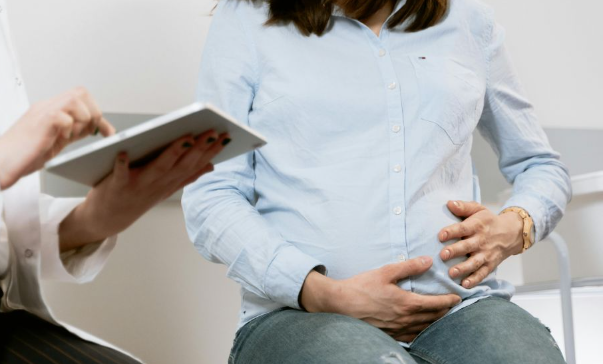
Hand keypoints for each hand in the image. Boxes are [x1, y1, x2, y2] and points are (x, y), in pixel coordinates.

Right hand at [0, 87, 113, 188]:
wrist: (0, 163)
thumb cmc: (24, 154)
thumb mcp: (57, 140)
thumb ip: (74, 131)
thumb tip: (95, 128)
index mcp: (52, 109)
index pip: (82, 98)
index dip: (98, 113)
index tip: (107, 133)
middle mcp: (47, 106)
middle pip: (81, 92)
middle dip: (93, 113)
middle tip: (88, 132)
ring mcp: (42, 112)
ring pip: (76, 100)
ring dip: (83, 120)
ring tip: (73, 135)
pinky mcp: (40, 122)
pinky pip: (64, 116)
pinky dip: (69, 128)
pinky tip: (61, 138)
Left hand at [59, 130, 229, 250]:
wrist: (106, 220)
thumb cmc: (136, 198)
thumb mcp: (165, 189)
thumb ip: (186, 177)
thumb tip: (211, 165)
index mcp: (170, 183)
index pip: (195, 165)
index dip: (211, 152)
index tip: (226, 137)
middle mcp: (158, 185)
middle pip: (182, 164)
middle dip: (199, 148)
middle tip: (213, 131)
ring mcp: (138, 186)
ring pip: (159, 168)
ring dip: (173, 153)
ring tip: (187, 137)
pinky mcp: (116, 186)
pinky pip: (119, 175)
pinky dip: (121, 164)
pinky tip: (123, 151)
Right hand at [300, 257, 461, 341]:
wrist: (340, 304)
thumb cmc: (361, 286)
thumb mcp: (385, 272)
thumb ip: (408, 267)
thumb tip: (428, 261)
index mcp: (406, 303)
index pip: (436, 304)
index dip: (449, 301)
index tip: (458, 297)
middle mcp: (405, 319)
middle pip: (433, 318)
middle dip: (445, 311)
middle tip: (453, 305)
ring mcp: (397, 329)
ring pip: (424, 328)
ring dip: (435, 322)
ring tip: (441, 316)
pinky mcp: (389, 334)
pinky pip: (411, 336)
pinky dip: (421, 331)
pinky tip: (421, 328)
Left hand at [438, 200, 523, 288]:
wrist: (511, 233)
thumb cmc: (488, 221)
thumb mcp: (478, 209)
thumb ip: (463, 207)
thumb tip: (449, 203)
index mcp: (477, 225)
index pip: (463, 228)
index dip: (452, 232)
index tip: (441, 235)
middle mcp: (481, 240)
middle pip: (467, 246)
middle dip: (455, 251)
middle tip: (442, 255)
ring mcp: (486, 254)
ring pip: (474, 262)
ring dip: (463, 268)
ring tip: (451, 273)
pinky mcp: (490, 264)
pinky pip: (482, 273)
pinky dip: (474, 280)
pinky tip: (464, 285)